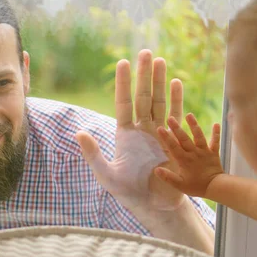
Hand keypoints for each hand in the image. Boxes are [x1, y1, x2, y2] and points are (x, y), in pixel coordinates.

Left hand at [76, 49, 185, 211]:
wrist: (154, 204)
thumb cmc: (128, 192)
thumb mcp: (106, 173)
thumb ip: (93, 153)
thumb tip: (78, 132)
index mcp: (124, 134)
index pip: (123, 102)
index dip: (123, 83)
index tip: (123, 62)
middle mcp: (141, 129)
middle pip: (143, 96)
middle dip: (144, 75)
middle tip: (146, 52)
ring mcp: (158, 133)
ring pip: (159, 101)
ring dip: (160, 82)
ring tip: (161, 60)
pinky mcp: (174, 140)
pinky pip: (176, 116)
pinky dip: (177, 99)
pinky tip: (177, 82)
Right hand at [155, 113, 223, 196]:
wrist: (216, 187)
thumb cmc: (196, 186)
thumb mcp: (180, 185)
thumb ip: (168, 177)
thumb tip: (156, 169)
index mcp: (184, 160)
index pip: (173, 147)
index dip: (166, 137)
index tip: (160, 128)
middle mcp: (194, 153)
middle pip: (184, 138)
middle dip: (176, 128)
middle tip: (170, 118)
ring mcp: (204, 152)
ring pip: (198, 136)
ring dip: (194, 125)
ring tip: (189, 115)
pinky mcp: (214, 153)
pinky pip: (215, 142)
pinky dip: (216, 133)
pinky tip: (216, 124)